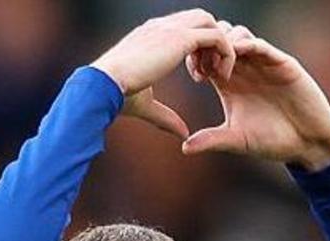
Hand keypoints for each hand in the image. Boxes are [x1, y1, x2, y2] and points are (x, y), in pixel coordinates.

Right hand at [91, 9, 235, 139]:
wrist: (104, 84)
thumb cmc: (116, 95)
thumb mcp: (146, 105)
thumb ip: (165, 116)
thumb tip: (182, 134)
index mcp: (151, 35)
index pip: (183, 27)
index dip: (197, 50)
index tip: (198, 76)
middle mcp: (161, 26)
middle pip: (201, 18)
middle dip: (211, 44)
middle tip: (211, 73)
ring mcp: (171, 28)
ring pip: (212, 23)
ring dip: (220, 48)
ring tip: (217, 75)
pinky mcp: (180, 38)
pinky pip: (217, 36)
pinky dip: (225, 53)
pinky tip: (219, 77)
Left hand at [183, 24, 329, 170]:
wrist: (307, 143)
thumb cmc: (273, 141)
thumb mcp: (237, 140)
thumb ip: (212, 140)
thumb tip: (184, 148)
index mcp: (229, 82)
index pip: (206, 56)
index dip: (197, 58)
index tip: (195, 75)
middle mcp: (245, 69)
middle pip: (219, 39)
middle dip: (209, 46)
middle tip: (206, 65)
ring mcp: (263, 64)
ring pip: (239, 35)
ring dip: (226, 44)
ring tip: (222, 67)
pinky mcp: (281, 64)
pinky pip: (261, 45)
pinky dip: (247, 45)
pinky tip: (238, 56)